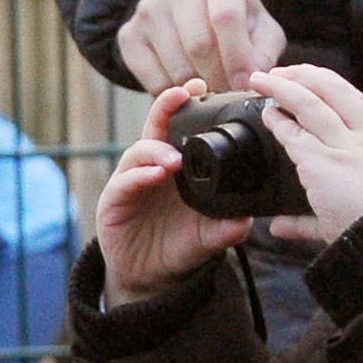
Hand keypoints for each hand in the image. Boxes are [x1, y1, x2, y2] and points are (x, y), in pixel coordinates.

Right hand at [97, 81, 252, 306]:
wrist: (151, 275)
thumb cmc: (179, 245)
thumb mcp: (211, 237)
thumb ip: (228, 228)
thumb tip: (248, 221)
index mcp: (177, 168)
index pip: (180, 130)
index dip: (187, 107)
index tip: (202, 88)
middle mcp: (152, 168)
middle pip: (155, 128)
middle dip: (166, 107)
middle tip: (183, 93)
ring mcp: (131, 182)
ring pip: (138, 152)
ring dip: (156, 151)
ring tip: (174, 160)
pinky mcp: (114, 202)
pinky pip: (124, 183)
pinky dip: (138, 177)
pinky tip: (155, 175)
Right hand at [115, 0, 284, 93]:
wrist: (191, 10)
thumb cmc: (234, 20)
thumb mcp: (261, 28)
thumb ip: (264, 52)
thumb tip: (252, 79)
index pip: (225, 16)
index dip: (237, 56)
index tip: (244, 84)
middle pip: (198, 43)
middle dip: (218, 77)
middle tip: (229, 93)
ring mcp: (148, 7)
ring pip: (176, 65)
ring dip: (197, 88)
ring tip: (211, 90)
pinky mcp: (128, 33)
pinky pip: (151, 77)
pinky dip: (172, 93)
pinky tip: (186, 88)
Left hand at [245, 64, 362, 241]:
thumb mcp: (352, 207)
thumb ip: (306, 217)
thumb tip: (278, 225)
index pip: (352, 99)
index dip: (326, 83)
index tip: (305, 77)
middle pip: (332, 90)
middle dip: (303, 75)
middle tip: (278, 71)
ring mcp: (344, 149)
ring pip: (310, 105)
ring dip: (282, 88)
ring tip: (259, 80)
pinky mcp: (324, 163)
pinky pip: (295, 135)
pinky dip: (277, 122)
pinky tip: (266, 114)